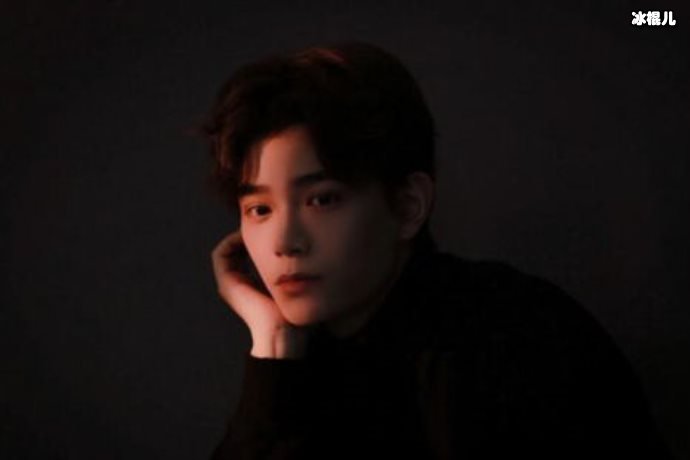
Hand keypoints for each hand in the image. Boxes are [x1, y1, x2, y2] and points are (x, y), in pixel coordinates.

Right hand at [211, 230, 308, 357]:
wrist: (285, 333)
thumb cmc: (297, 314)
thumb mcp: (299, 287)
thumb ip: (301, 273)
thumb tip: (314, 257)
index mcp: (253, 286)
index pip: (251, 254)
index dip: (260, 239)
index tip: (276, 231)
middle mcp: (239, 284)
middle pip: (239, 250)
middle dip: (251, 234)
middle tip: (267, 224)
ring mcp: (230, 284)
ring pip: (229, 249)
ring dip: (243, 236)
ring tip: (259, 228)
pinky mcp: (227, 283)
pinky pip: (221, 254)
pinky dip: (232, 241)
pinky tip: (251, 235)